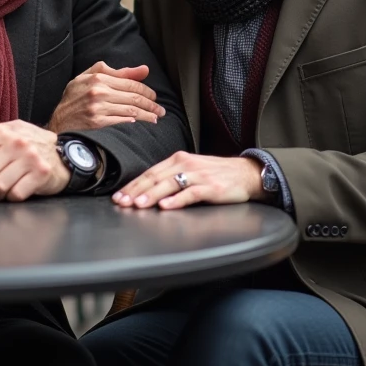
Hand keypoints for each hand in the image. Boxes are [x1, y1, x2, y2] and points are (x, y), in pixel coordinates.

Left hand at [0, 120, 68, 201]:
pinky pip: (15, 194)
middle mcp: (16, 142)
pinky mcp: (40, 173)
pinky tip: (17, 191)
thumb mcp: (9, 137)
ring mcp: (30, 157)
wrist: (65, 154)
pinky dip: (11, 198)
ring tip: (1, 191)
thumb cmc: (30, 148)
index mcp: (3, 132)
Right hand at [46, 62, 164, 132]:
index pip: (131, 83)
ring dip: (147, 116)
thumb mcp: (91, 78)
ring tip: (155, 118)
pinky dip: (133, 123)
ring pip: (131, 111)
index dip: (147, 91)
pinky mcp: (97, 123)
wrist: (58, 121)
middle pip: (134, 98)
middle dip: (151, 104)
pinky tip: (140, 125)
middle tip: (160, 110)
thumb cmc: (75, 98)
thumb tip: (144, 70)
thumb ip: (118, 72)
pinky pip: (121, 122)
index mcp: (98, 78)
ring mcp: (97, 108)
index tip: (154, 97)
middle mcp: (98, 91)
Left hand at [111, 151, 263, 210]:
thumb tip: (146, 191)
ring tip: (138, 205)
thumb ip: (171, 177)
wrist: (246, 173)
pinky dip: (177, 200)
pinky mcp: (211, 187)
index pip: (150, 172)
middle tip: (122, 202)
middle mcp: (186, 164)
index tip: (119, 196)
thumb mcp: (191, 170)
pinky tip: (167, 206)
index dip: (133, 185)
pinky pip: (191, 193)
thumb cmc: (216, 174)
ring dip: (152, 195)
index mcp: (178, 159)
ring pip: (170, 184)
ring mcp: (199, 175)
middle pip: (156, 178)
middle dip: (136, 191)